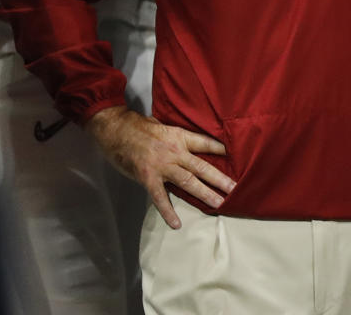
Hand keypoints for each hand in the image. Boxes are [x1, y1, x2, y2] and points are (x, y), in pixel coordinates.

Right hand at [85, 106, 235, 228]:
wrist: (114, 129)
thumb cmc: (138, 126)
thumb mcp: (162, 126)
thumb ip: (175, 137)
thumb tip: (187, 143)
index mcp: (179, 136)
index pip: (205, 143)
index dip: (220, 149)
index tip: (235, 156)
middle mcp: (174, 151)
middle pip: (202, 166)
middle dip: (219, 179)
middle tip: (235, 189)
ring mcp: (162, 166)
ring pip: (188, 182)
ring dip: (204, 193)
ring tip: (219, 203)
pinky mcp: (148, 178)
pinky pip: (160, 198)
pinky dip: (168, 212)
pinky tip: (177, 224)